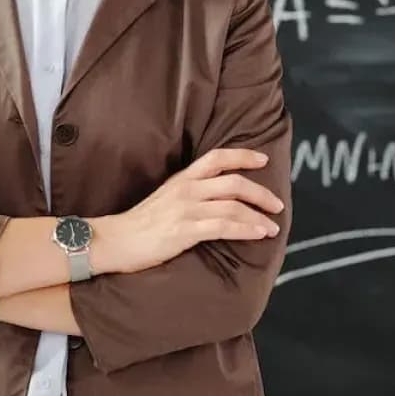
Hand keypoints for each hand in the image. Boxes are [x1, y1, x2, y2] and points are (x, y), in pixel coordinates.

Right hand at [103, 148, 284, 274]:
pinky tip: (257, 234)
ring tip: (272, 226)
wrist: (117, 240)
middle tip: (277, 204)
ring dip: (258, 216)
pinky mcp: (185, 230)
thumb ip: (190, 193)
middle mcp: (186, 189)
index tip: (264, 160)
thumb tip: (216, 198)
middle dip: (260, 193)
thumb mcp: (166, 198)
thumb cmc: (141, 223)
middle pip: (233, 182)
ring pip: (233, 205)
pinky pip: (224, 226)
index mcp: (182, 178)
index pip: (217, 158)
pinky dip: (246, 229)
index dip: (243, 156)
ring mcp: (186, 209)